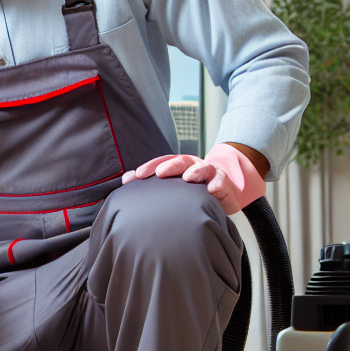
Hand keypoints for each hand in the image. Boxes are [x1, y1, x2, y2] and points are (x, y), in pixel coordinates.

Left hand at [121, 143, 265, 215]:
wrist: (221, 188)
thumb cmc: (191, 188)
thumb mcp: (172, 184)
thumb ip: (150, 182)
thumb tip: (125, 179)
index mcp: (178, 165)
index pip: (162, 162)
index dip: (150, 167)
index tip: (138, 176)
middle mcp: (193, 165)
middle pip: (181, 161)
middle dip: (170, 166)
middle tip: (160, 173)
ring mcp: (210, 173)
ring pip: (203, 168)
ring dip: (196, 172)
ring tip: (189, 178)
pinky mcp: (224, 184)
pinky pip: (222, 182)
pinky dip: (218, 184)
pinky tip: (212, 189)